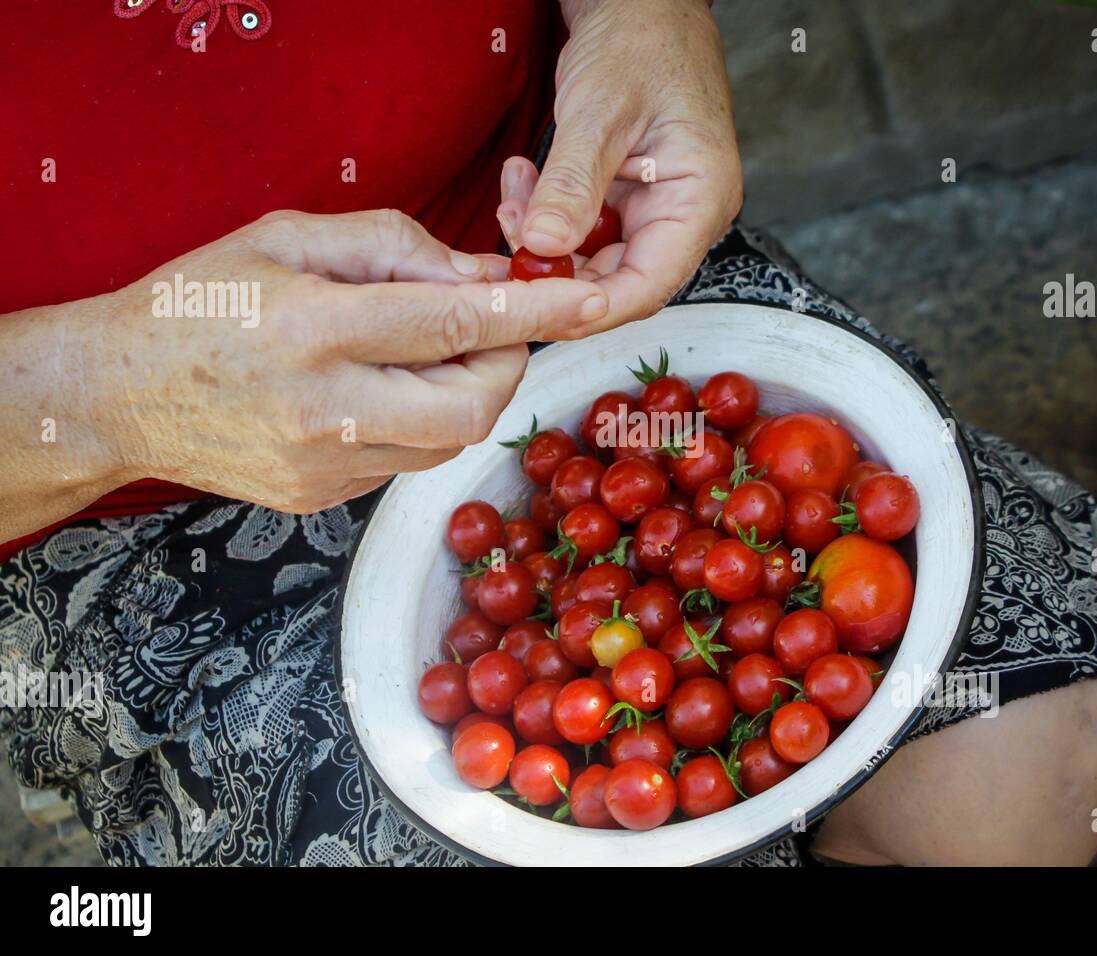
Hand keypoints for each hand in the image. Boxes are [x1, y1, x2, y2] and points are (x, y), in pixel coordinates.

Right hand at [76, 210, 607, 514]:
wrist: (114, 393)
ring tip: (428, 353)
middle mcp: (324, 407)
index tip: (587, 300)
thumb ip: (393, 248)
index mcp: (313, 328)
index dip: (532, 311)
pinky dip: (422, 422)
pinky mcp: (321, 499)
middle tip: (492, 328)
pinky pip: (409, 462)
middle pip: (471, 404)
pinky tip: (383, 391)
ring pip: (448, 441)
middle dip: (507, 363)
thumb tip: (483, 273)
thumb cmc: (196, 301)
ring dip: (467, 394)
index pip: (452, 322)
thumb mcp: (287, 239)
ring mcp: (323, 465)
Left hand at [497, 0, 741, 333]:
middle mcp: (684, 213)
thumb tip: (543, 247)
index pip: (650, 286)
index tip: (538, 306)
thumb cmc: (641, 39)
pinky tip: (524, 186)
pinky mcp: (627, 197)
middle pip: (620, 281)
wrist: (638, 1)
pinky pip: (584, 230)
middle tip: (507, 249)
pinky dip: (549, 216)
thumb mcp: (599, 112)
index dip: (593, 308)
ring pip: (594, 258)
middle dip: (558, 271)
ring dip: (546, 241)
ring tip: (512, 198)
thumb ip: (572, 185)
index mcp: (700, 200)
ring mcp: (655, 207)